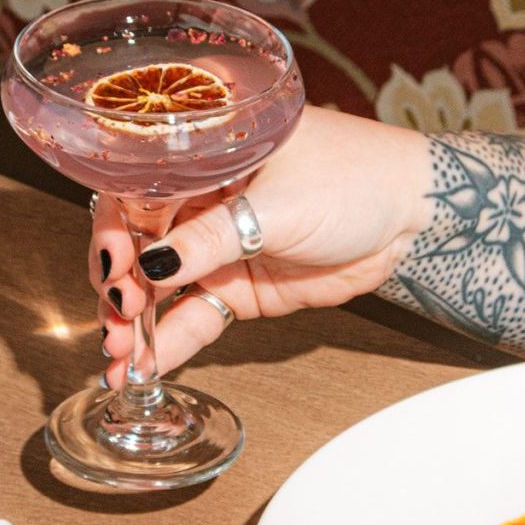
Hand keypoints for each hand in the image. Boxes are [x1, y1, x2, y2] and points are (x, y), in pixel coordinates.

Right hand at [89, 106, 430, 388]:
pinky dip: (167, 345)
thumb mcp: (280, 204)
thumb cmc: (355, 177)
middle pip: (137, 245)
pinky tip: (140, 369)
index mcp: (203, 155)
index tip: (116, 268)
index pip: (136, 189)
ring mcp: (214, 250)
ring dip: (132, 324)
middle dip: (118, 285)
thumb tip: (152, 266)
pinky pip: (192, 320)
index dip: (115, 230)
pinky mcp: (235, 291)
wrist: (409, 216)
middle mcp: (199, 200)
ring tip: (117, 357)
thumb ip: (213, 237)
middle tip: (118, 317)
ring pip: (158, 290)